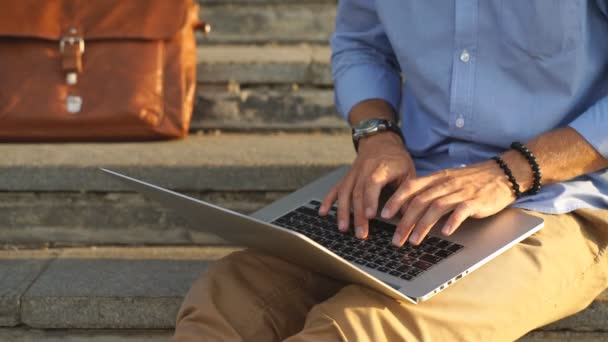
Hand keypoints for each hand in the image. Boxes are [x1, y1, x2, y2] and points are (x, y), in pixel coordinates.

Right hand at [319, 131, 414, 238]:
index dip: (371, 199)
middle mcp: (364, 170)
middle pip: (358, 193)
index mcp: (381, 167)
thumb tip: (410, 217)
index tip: (371, 216)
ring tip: (343, 228)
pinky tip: (323, 212)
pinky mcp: (346, 177)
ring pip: (345, 193)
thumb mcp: (409, 173)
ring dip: (343, 212)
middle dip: (358, 215)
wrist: (381, 141)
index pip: (373, 183)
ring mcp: (353, 174)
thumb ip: (407, 194)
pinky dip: (328, 201)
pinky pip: (335, 188)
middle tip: (361, 233)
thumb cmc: (397, 159)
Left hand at [381, 159, 519, 245]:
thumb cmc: (473, 180)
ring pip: (436, 207)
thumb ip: (430, 191)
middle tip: (396, 239)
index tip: (384, 214)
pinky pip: (461, 211)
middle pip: (419, 201)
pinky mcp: (476, 201)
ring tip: (413, 241)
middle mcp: (446, 184)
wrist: (503, 173)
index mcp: (437, 178)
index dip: (395, 200)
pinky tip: (445, 233)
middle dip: (405, 221)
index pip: (410, 187)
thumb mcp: (448, 180)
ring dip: (422, 225)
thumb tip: (408, 207)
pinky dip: (452, 221)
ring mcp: (461, 192)